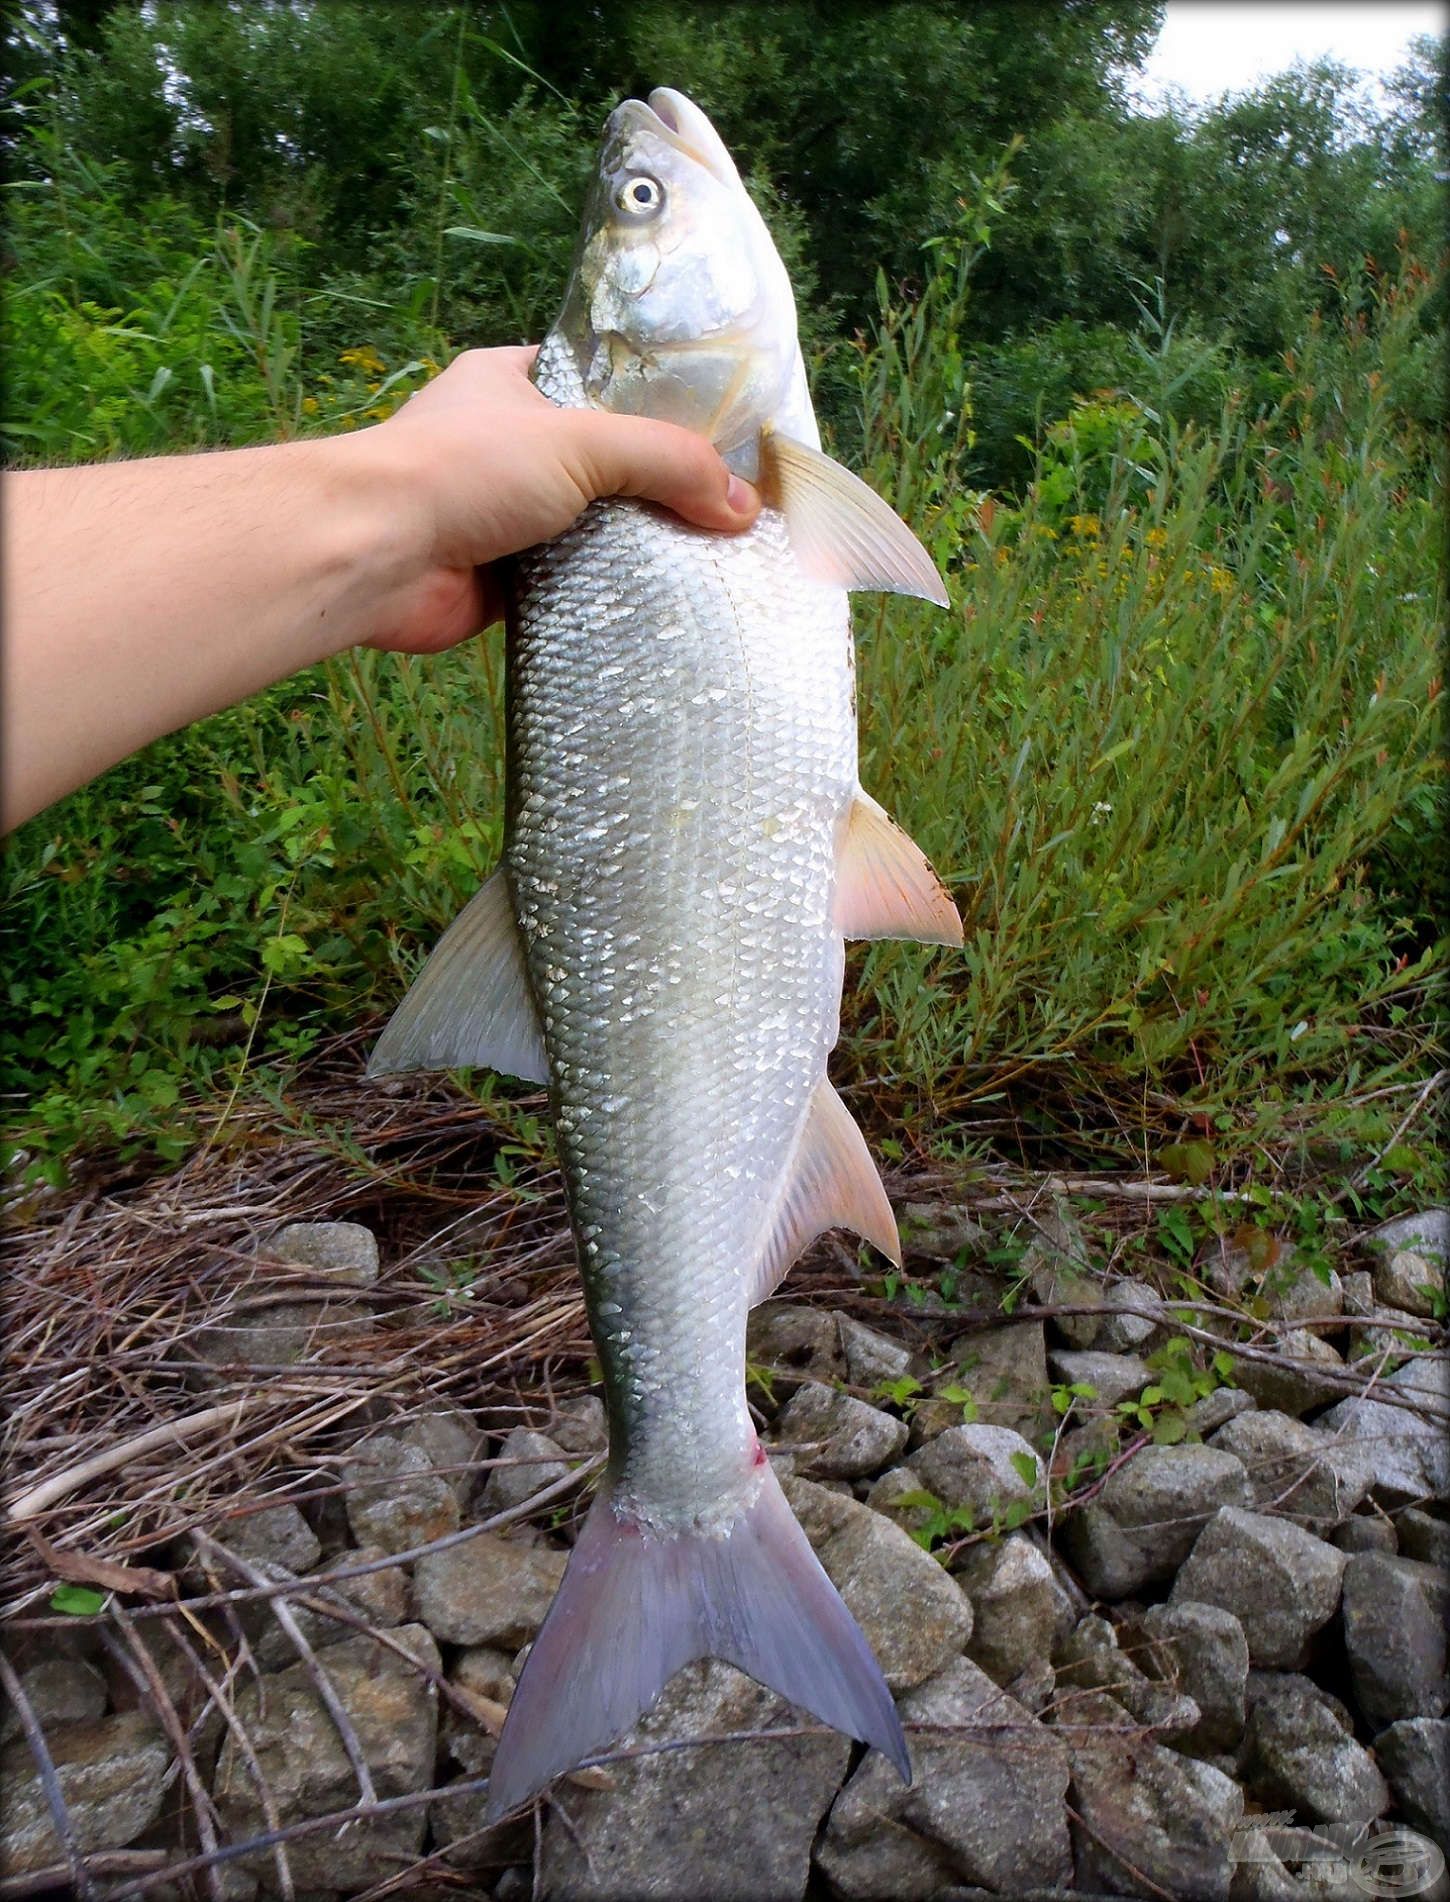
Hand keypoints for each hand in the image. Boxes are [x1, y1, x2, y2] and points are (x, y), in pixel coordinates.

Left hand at [348, 346, 760, 653]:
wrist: (376, 555)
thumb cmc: (461, 471)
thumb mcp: (581, 442)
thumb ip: (667, 464)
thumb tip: (744, 508)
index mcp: (513, 384)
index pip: (602, 385)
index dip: (660, 410)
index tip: (720, 440)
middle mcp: (508, 446)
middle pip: (606, 465)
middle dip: (659, 490)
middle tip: (730, 512)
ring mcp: (505, 516)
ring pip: (592, 530)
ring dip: (637, 548)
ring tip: (714, 562)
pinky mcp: (504, 581)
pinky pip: (573, 587)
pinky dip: (609, 597)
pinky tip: (663, 605)